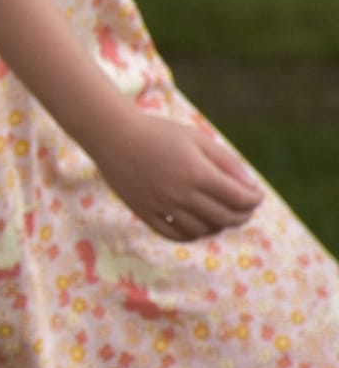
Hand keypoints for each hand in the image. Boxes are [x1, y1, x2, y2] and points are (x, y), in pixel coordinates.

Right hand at [89, 109, 262, 241]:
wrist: (112, 135)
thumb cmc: (158, 132)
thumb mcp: (198, 139)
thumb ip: (227, 162)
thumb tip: (250, 187)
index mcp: (198, 173)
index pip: (240, 198)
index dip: (254, 199)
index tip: (256, 195)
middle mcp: (181, 193)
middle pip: (225, 217)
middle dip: (242, 215)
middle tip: (244, 209)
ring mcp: (161, 206)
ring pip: (202, 230)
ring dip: (218, 226)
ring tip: (220, 216)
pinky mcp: (144, 213)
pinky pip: (175, 235)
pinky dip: (192, 234)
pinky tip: (197, 225)